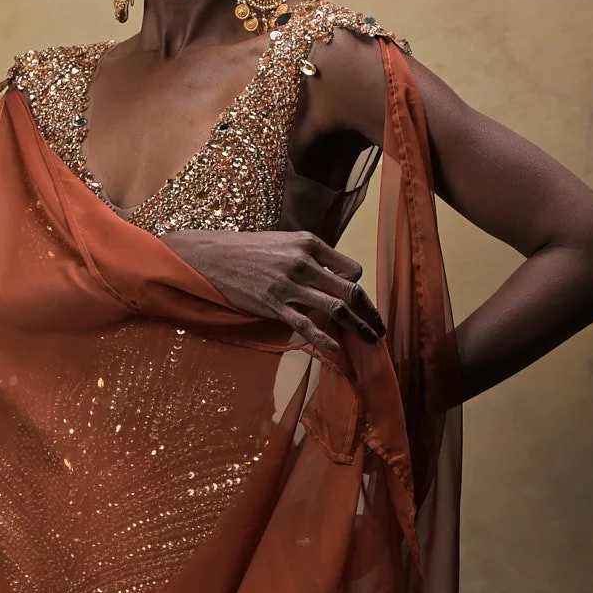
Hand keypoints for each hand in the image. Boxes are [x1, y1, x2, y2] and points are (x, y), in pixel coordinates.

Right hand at [162, 228, 385, 360]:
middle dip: (369, 311)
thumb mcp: (283, 243)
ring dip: (358, 326)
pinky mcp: (274, 304)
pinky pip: (306, 324)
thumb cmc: (248, 250)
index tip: (360, 303)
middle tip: (380, 327)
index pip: (351, 269)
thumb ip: (309, 257)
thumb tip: (330, 276)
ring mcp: (289, 284)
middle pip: (350, 290)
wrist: (212, 256)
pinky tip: (336, 349)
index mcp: (310, 243)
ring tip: (370, 340)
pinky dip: (324, 338)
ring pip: (335, 308)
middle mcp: (304, 262)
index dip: (358, 288)